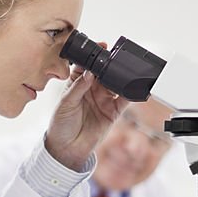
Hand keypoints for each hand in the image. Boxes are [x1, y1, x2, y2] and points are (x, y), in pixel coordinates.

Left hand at [44, 43, 129, 170]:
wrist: (67, 148)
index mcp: (77, 83)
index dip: (95, 55)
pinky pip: (125, 99)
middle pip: (105, 71)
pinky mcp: (113, 111)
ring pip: (116, 83)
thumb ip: (78, 87)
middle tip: (117, 57)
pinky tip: (136, 87)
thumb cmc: (61, 124)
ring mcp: (104, 99)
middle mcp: (92, 89)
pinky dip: (132, 93)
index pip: (88, 64)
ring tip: (127, 70)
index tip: (102, 47)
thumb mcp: (66, 103)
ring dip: (122, 76)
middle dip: (111, 63)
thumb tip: (90, 72)